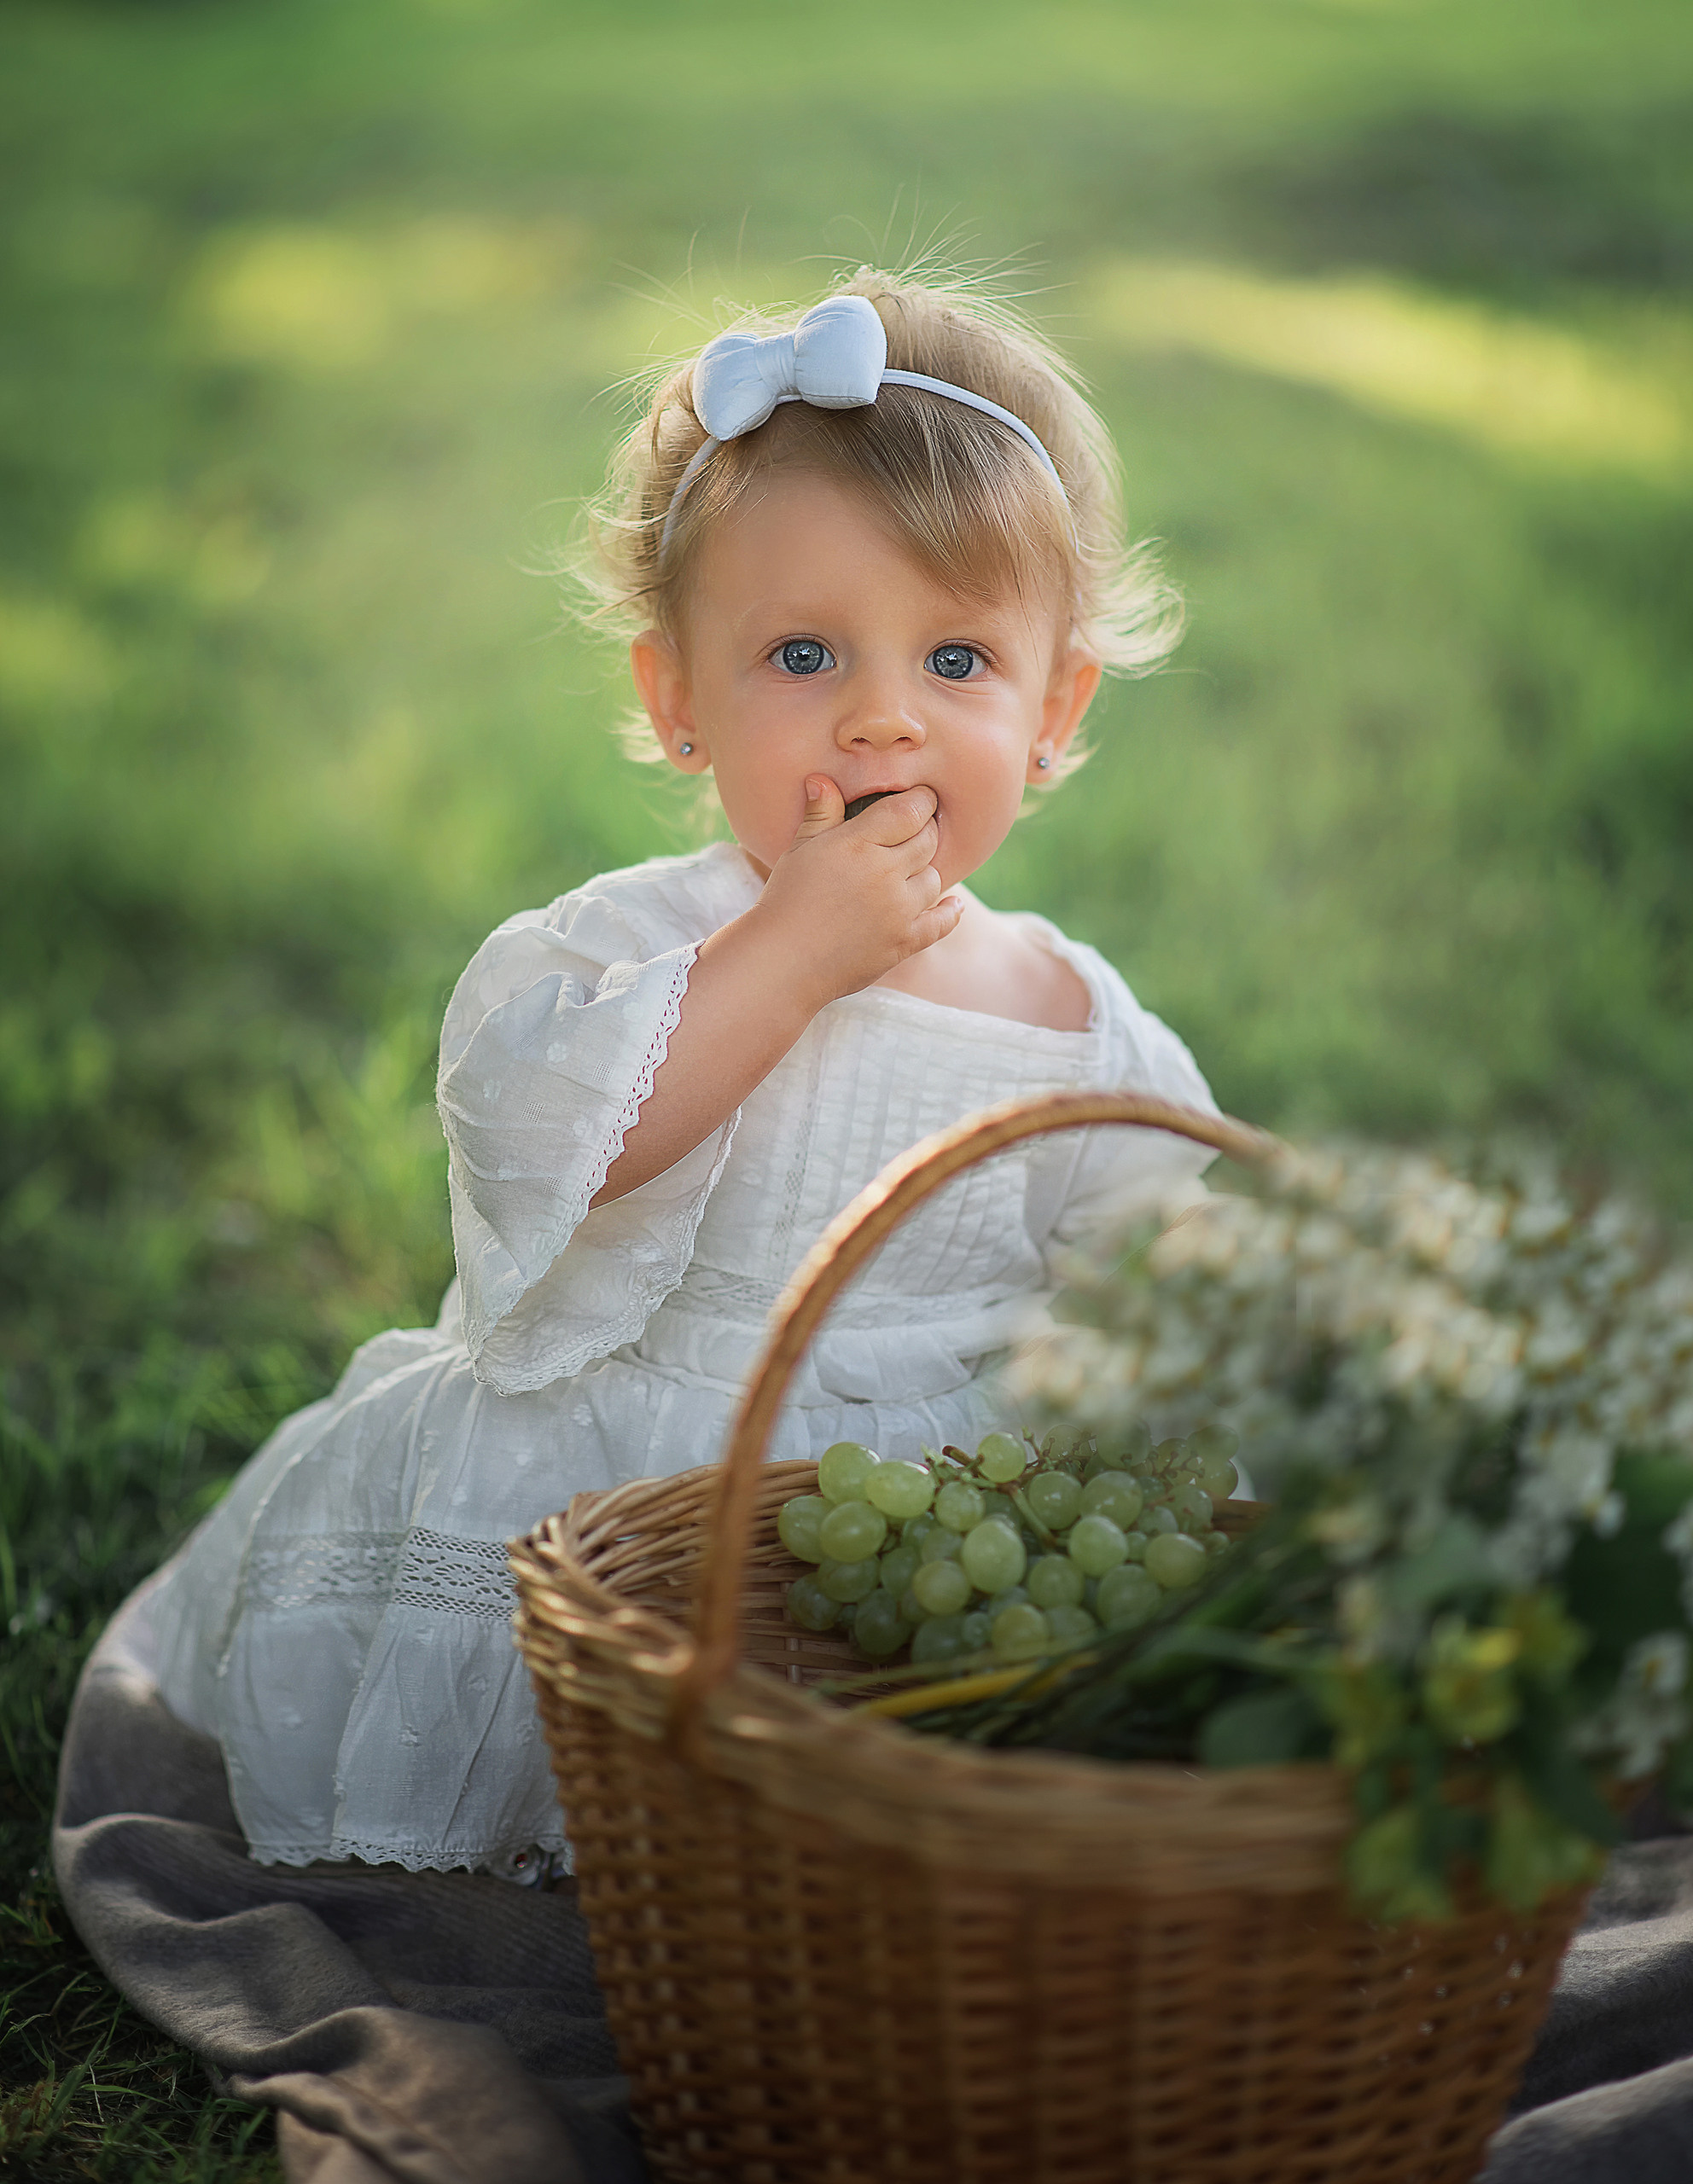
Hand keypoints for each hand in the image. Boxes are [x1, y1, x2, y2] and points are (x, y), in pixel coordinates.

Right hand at [751, 776, 963, 1009]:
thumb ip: (820, 814)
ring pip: (935, 879)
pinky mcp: (904, 942)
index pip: (909, 810)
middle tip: (918, 828)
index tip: (919, 799)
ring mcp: (899, 911)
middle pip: (928, 840)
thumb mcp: (799, 850)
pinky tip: (953, 904)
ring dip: (927, 870)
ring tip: (915, 867)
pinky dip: (949, 912)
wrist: (783, 961)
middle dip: (926, 830)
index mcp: (859, 844)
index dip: (921, 800)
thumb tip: (821, 780)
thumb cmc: (786, 901)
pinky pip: (941, 923)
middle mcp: (886, 874)